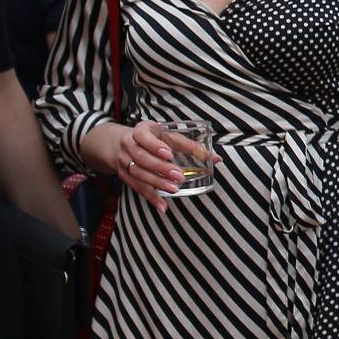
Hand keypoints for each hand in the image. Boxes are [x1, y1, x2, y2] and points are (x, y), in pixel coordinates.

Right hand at [78, 119, 214, 212]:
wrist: (122, 144)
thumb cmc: (154, 138)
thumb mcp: (169, 136)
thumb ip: (191, 146)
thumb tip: (217, 159)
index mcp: (140, 131)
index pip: (144, 137)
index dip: (155, 146)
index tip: (169, 154)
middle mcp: (129, 145)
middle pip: (142, 158)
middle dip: (160, 168)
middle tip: (178, 176)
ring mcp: (124, 161)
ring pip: (138, 174)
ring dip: (156, 183)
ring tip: (174, 189)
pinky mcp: (124, 175)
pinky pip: (136, 188)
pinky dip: (150, 197)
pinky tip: (162, 207)